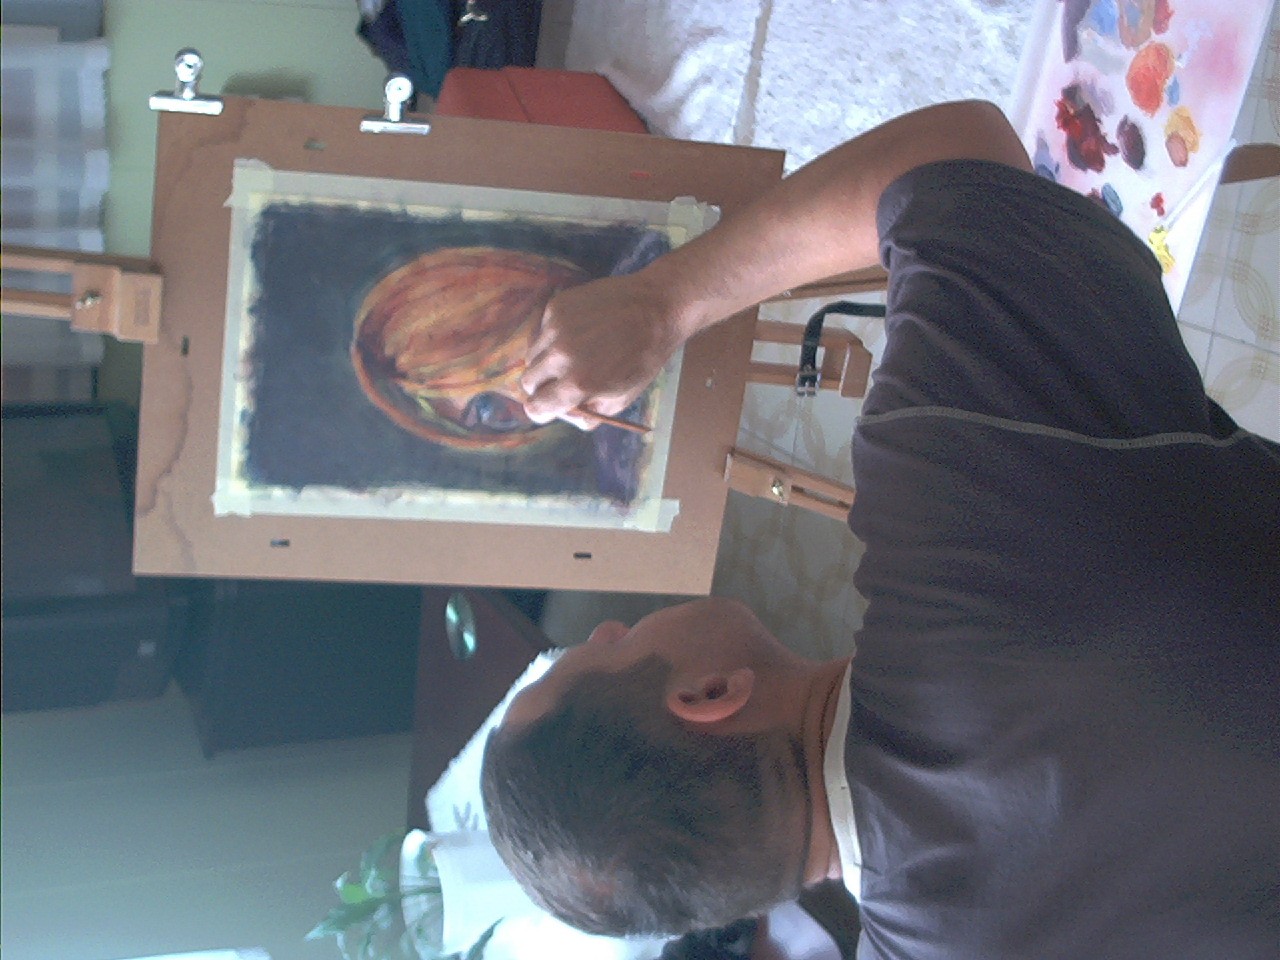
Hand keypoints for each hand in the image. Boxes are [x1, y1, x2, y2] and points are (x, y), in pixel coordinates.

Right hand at [520, 272, 686, 425]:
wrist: (657, 308)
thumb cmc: (644, 358)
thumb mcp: (621, 398)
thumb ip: (588, 413)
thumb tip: (565, 414)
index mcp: (577, 384)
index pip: (535, 407)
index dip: (542, 410)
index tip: (549, 405)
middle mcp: (560, 356)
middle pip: (528, 381)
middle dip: (542, 386)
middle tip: (561, 381)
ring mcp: (556, 328)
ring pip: (532, 355)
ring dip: (546, 360)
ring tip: (575, 353)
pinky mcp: (557, 307)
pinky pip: (542, 330)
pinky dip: (554, 337)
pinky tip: (580, 332)